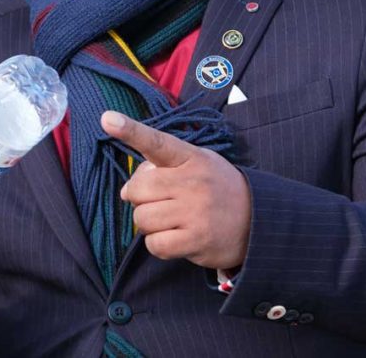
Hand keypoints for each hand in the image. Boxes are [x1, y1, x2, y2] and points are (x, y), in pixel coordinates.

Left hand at [102, 110, 251, 269]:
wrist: (258, 220)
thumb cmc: (217, 188)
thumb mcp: (198, 164)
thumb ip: (163, 167)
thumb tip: (125, 190)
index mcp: (191, 158)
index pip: (157, 142)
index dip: (130, 131)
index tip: (107, 119)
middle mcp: (193, 183)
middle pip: (137, 190)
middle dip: (138, 198)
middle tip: (157, 201)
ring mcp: (195, 213)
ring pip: (142, 219)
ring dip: (148, 223)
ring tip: (170, 220)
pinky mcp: (196, 241)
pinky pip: (154, 244)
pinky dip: (158, 244)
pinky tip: (174, 238)